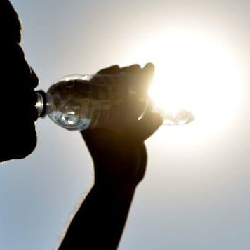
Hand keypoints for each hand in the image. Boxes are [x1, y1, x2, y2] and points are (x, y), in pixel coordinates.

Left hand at [81, 63, 162, 187]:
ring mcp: (116, 122)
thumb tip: (158, 115)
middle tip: (139, 68)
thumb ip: (142, 128)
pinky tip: (154, 90)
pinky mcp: (129, 127)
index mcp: (91, 118)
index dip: (106, 76)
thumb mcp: (128, 142)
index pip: (95, 89)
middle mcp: (102, 117)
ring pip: (127, 97)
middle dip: (127, 77)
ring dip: (138, 86)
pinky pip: (137, 109)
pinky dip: (146, 99)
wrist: (122, 181)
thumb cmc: (116, 162)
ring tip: (149, 71)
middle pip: (113, 90)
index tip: (118, 68)